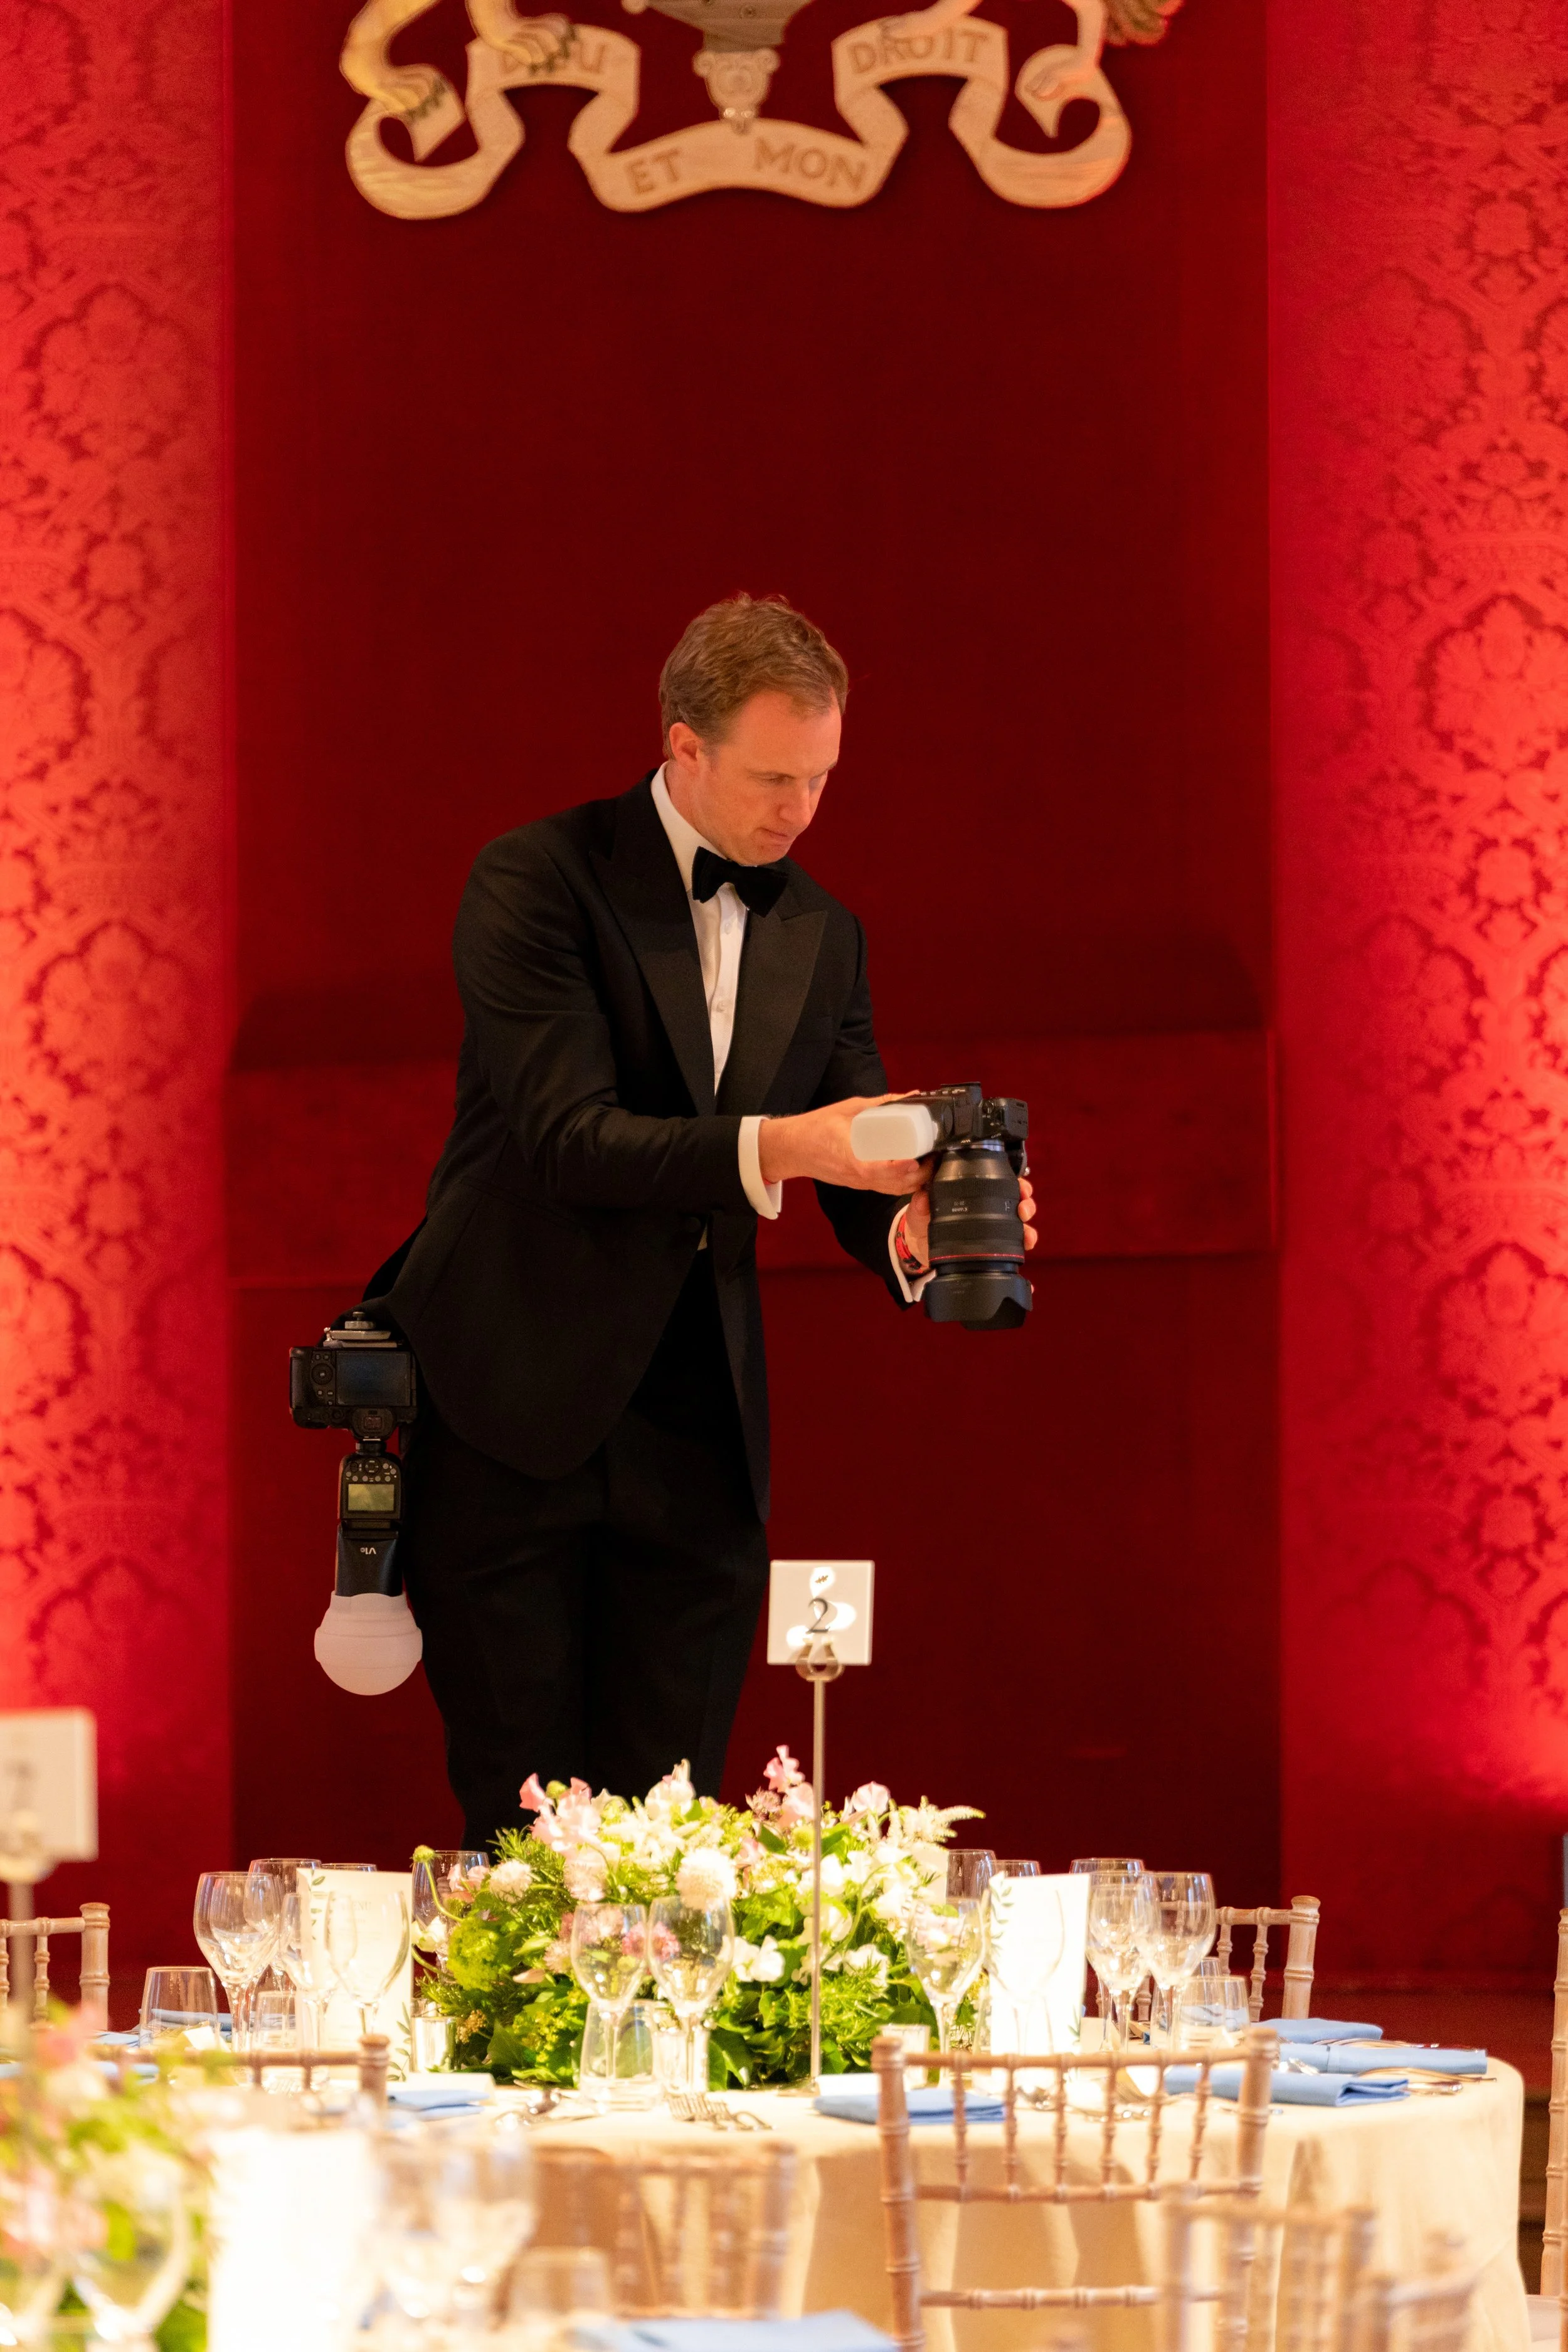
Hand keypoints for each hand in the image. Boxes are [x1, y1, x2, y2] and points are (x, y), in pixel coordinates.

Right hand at [757, 1096, 926, 1193]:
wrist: (792, 1148)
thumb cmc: (816, 1127)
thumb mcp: (848, 1108)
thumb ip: (880, 1103)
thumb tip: (909, 1096)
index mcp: (849, 1156)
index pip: (877, 1170)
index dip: (899, 1169)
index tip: (916, 1160)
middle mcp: (856, 1175)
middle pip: (894, 1184)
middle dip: (919, 1174)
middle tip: (934, 1154)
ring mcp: (858, 1183)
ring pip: (893, 1190)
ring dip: (914, 1181)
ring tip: (929, 1161)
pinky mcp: (859, 1184)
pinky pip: (886, 1188)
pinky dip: (903, 1182)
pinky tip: (914, 1169)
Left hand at [898, 1174, 1036, 1270]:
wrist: (921, 1247)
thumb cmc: (923, 1221)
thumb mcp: (920, 1210)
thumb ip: (920, 1205)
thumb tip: (922, 1199)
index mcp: (973, 1190)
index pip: (999, 1179)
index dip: (1015, 1180)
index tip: (1021, 1187)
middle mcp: (988, 1205)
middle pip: (1016, 1198)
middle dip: (1026, 1202)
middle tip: (1024, 1209)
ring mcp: (994, 1224)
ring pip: (1019, 1221)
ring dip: (1028, 1226)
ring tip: (1027, 1235)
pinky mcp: (994, 1243)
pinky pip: (1013, 1242)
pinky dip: (1024, 1243)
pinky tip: (1027, 1246)